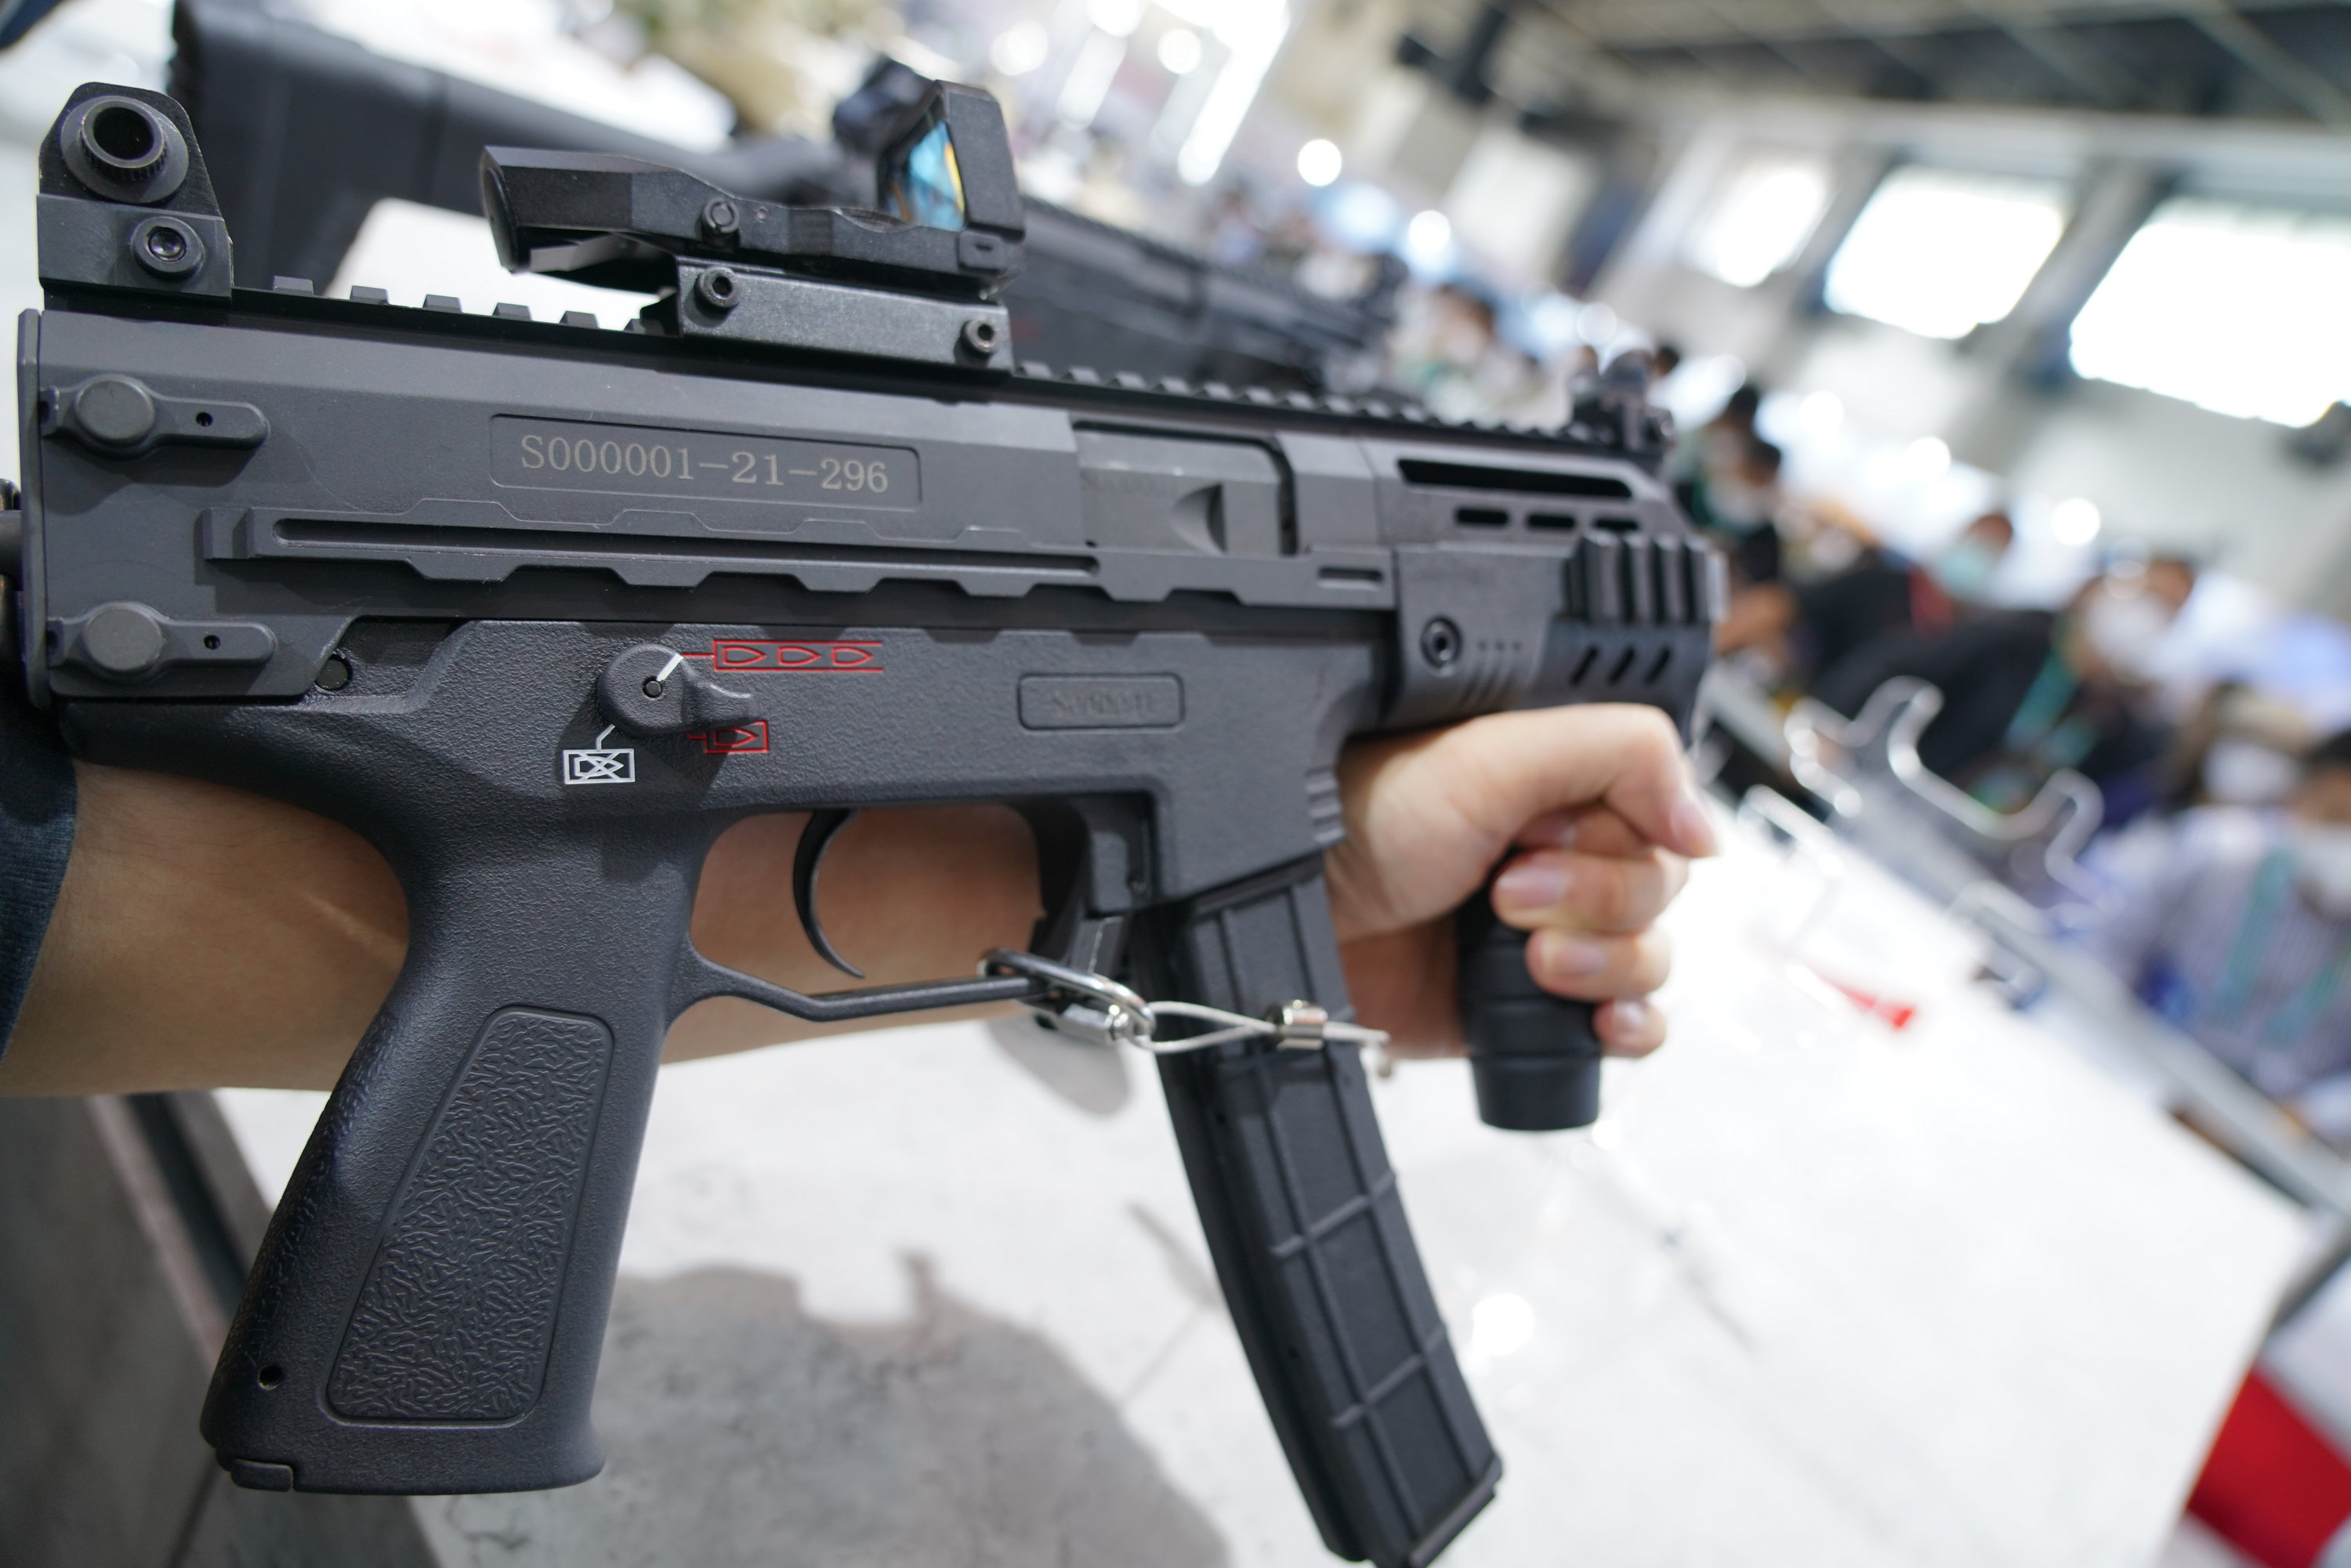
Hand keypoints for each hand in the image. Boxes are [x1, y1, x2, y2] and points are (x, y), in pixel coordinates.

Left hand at [1324, 705, 1717, 1058]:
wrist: (1294, 912)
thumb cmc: (1361, 821)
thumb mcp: (1494, 752)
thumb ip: (1621, 756)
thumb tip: (1704, 825)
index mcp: (1558, 788)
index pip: (1660, 815)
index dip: (1617, 835)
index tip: (1542, 832)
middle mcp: (1560, 857)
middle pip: (1660, 891)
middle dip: (1594, 898)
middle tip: (1505, 892)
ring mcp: (1548, 936)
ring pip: (1649, 957)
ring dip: (1604, 962)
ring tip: (1524, 955)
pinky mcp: (1527, 1009)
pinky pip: (1625, 1025)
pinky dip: (1628, 1025)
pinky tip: (1598, 1021)